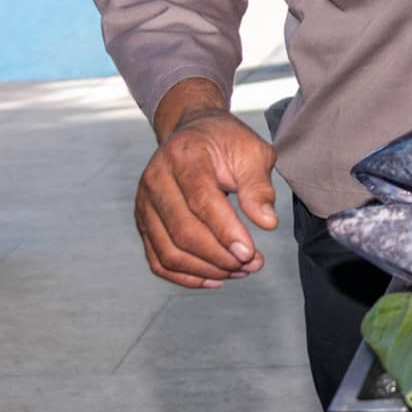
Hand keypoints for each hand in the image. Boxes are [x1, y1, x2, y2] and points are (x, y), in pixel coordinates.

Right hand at [134, 110, 277, 288]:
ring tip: (240, 271)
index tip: (250, 252)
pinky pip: (158, 260)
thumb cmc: (227, 142)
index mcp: (185, 156)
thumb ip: (258, 186)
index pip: (201, 201)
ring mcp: (145, 203)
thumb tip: (267, 223)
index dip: (225, 231)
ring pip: (169, 252)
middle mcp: (156, 179)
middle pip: (182, 231)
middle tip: (252, 263)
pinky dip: (186, 277)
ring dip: (206, 270)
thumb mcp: (252, 151)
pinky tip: (215, 279)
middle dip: (219, 256)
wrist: (194, 132)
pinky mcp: (143, 222)